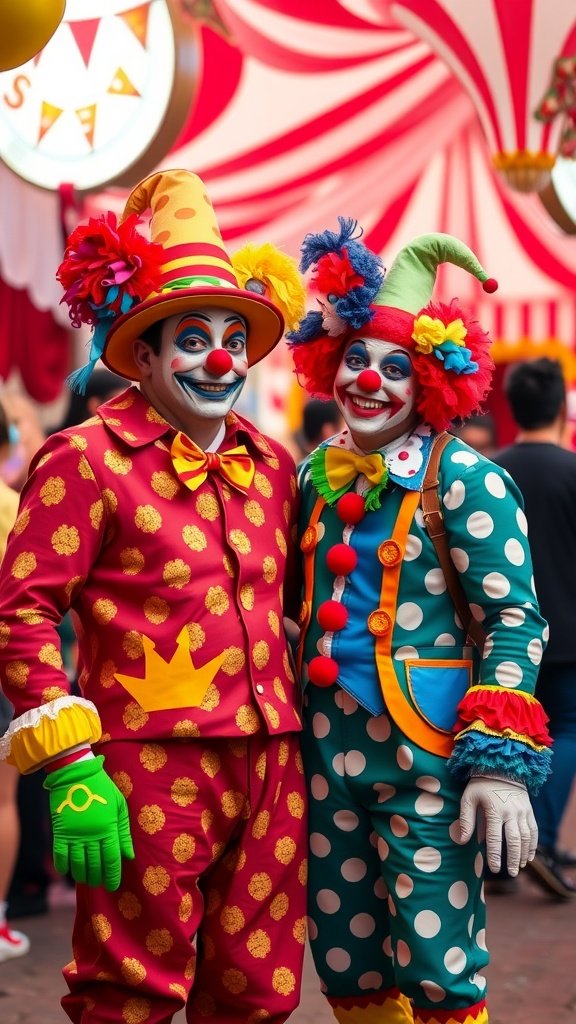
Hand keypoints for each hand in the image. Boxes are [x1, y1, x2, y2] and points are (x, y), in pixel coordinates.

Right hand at [44, 754, 134, 890]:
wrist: (76, 775)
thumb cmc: (102, 789)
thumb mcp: (119, 806)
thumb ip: (123, 832)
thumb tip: (129, 855)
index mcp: (108, 829)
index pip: (112, 860)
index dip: (112, 876)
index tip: (113, 886)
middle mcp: (92, 836)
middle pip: (95, 865)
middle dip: (98, 878)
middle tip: (99, 884)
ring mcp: (75, 835)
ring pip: (78, 864)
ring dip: (82, 876)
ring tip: (86, 880)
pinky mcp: (60, 832)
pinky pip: (60, 856)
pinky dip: (63, 866)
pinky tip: (68, 871)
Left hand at [458, 775, 537, 875]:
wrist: (501, 766)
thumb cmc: (480, 784)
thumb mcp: (468, 798)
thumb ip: (466, 820)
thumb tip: (461, 840)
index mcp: (494, 810)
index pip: (495, 838)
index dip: (495, 855)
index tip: (494, 869)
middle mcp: (511, 812)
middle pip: (514, 841)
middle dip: (512, 859)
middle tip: (510, 873)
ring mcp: (522, 811)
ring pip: (526, 837)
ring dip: (523, 854)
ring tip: (519, 867)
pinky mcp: (529, 810)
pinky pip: (533, 830)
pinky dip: (533, 845)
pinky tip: (529, 856)